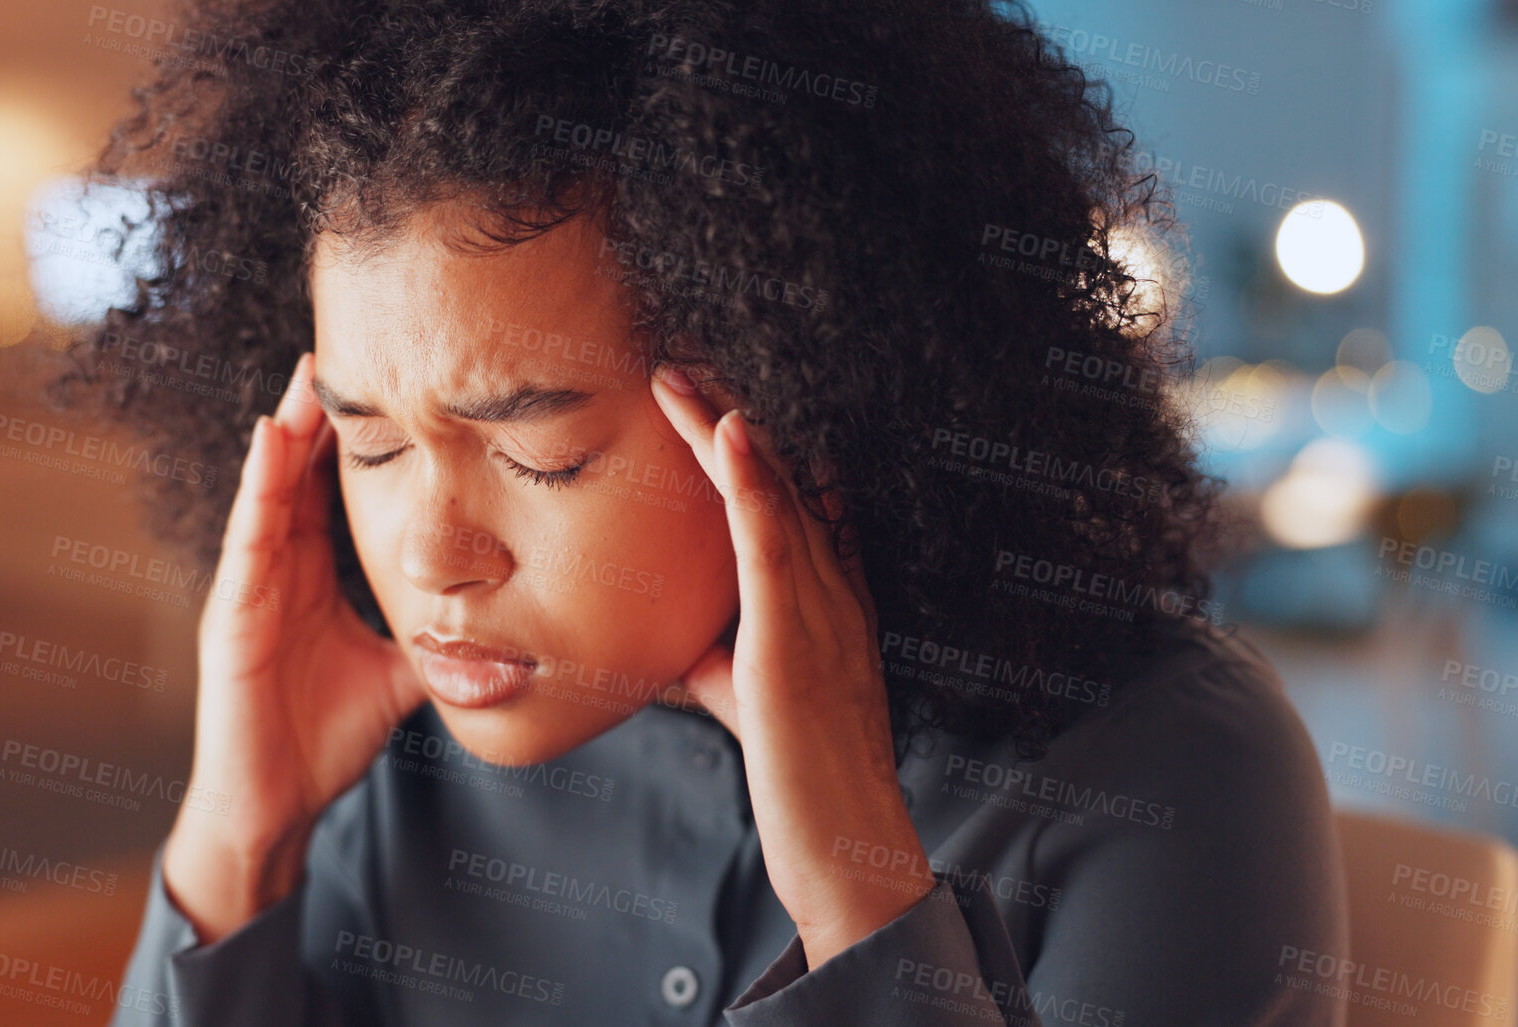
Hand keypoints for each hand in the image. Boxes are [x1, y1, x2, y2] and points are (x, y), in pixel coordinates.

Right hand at [164, 351, 426, 943]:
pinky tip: (270, 438)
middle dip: (320, 416)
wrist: (275, 807)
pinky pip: (247, 537)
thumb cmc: (324, 740)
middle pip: (301, 476)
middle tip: (349, 349)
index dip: (358, 441)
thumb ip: (437, 640)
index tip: (391, 386)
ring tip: (310, 374)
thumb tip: (506, 621)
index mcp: (314, 579)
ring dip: (288, 431)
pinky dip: (258, 486)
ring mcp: (249, 589)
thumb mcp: (400, 675)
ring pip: (271, 491)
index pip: (334, 493)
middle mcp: (279, 572)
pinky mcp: (230, 615)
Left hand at [649, 365, 934, 968]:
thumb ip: (717, 654)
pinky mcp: (794, 636)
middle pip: (779, 481)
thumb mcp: (748, 696)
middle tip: (679, 363)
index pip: (784, 501)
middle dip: (728, 419)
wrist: (842, 841)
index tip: (703, 400)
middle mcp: (831, 588)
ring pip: (773, 494)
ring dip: (726, 427)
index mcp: (827, 598)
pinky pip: (772, 541)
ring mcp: (819, 607)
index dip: (746, 448)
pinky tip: (728, 430)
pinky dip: (750, 480)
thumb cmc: (800, 775)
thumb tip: (675, 638)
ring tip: (679, 374)